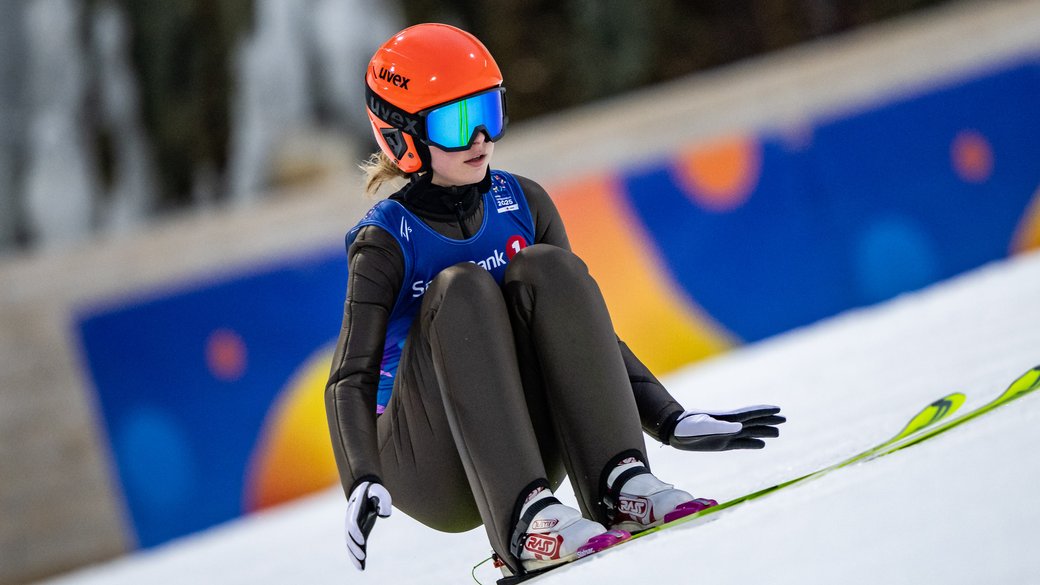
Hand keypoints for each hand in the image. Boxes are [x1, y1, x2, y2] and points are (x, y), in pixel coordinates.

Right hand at [345, 481, 391, 569]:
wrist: (365, 491)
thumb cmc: (374, 492)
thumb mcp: (380, 492)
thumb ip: (383, 501)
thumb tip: (385, 515)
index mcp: (355, 510)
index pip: (352, 523)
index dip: (356, 532)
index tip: (362, 540)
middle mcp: (351, 520)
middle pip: (349, 537)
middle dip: (355, 547)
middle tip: (362, 556)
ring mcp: (353, 528)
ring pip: (350, 544)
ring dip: (354, 556)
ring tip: (361, 567)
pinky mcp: (359, 534)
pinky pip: (356, 547)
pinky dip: (357, 557)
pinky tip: (362, 567)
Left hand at [669, 405, 784, 450]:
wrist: (674, 432)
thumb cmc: (687, 427)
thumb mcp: (703, 426)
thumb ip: (721, 427)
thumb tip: (741, 427)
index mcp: (727, 418)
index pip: (750, 414)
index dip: (764, 412)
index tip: (778, 409)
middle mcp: (730, 425)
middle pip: (754, 422)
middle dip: (769, 420)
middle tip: (784, 419)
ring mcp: (727, 434)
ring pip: (751, 432)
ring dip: (764, 432)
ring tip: (777, 433)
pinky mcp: (722, 444)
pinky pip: (742, 443)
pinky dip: (753, 444)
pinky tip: (761, 444)